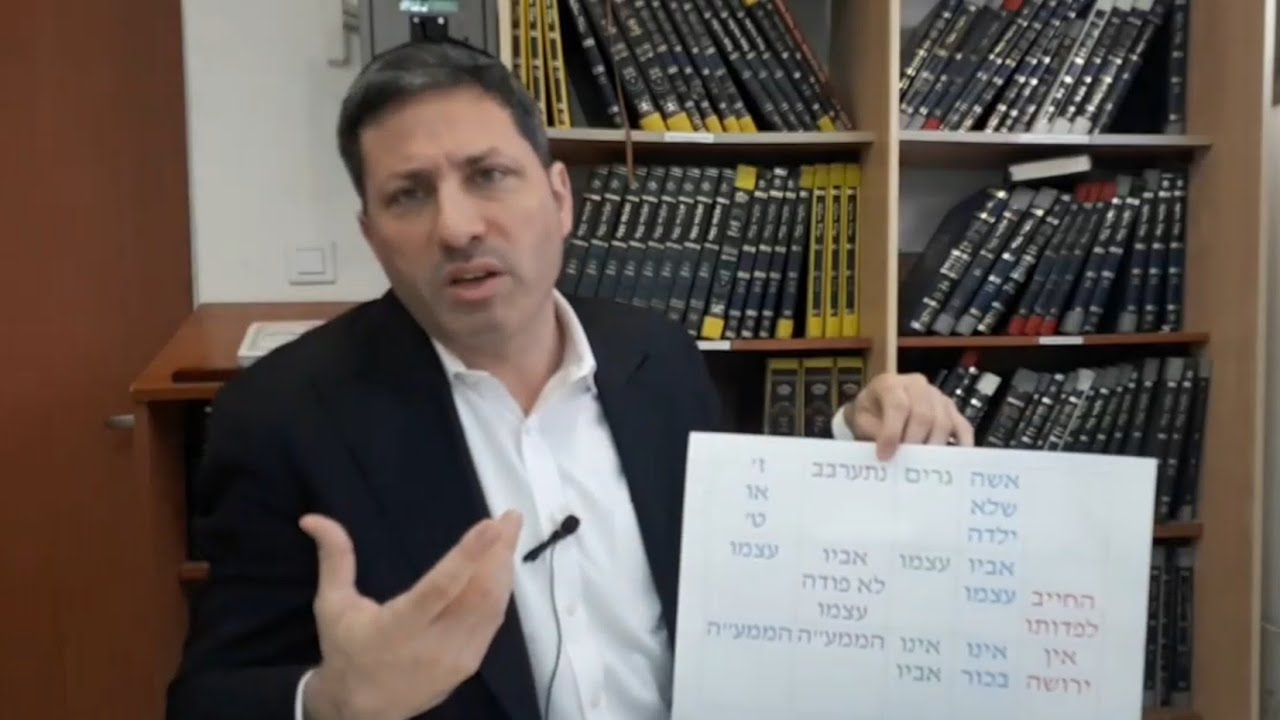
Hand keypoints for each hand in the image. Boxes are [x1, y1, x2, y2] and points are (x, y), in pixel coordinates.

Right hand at [298, 509, 522, 719]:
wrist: (359, 710)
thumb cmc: (346, 650)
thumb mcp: (332, 605)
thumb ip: (334, 558)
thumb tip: (313, 518)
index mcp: (398, 628)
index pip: (440, 588)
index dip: (467, 557)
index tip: (491, 527)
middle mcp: (433, 645)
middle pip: (478, 594)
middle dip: (499, 553)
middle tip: (510, 518)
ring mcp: (456, 658)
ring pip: (492, 607)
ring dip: (504, 569)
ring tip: (509, 535)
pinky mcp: (469, 664)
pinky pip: (492, 622)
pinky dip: (500, 591)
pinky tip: (501, 568)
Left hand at [844, 372, 973, 460]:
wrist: (876, 404)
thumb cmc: (869, 414)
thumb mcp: (861, 421)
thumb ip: (874, 434)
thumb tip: (891, 455)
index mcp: (890, 383)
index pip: (898, 406)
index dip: (892, 433)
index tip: (885, 456)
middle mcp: (917, 384)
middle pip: (924, 414)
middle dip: (915, 442)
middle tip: (907, 464)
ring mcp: (938, 395)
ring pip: (944, 421)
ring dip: (934, 447)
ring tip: (923, 466)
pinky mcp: (951, 409)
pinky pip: (963, 426)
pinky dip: (962, 445)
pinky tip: (955, 462)